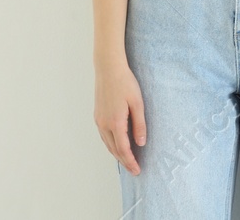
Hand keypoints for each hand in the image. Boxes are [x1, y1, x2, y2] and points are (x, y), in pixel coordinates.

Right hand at [94, 58, 145, 175]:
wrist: (108, 69)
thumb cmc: (125, 83)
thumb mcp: (138, 103)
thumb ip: (139, 124)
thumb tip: (141, 143)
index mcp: (115, 122)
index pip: (123, 149)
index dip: (130, 161)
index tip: (137, 170)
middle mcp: (104, 124)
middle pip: (114, 149)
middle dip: (124, 161)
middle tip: (134, 170)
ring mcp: (99, 120)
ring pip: (107, 144)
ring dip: (117, 154)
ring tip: (127, 161)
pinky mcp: (98, 116)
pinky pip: (104, 136)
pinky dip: (111, 145)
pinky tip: (117, 146)